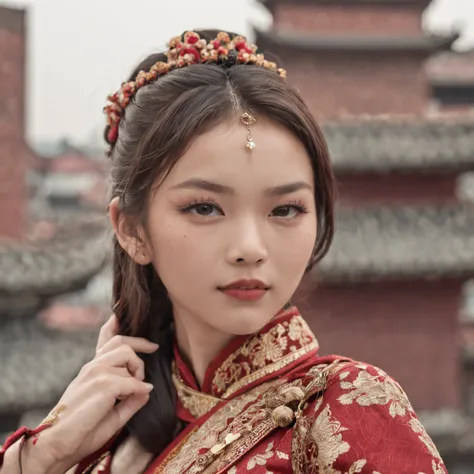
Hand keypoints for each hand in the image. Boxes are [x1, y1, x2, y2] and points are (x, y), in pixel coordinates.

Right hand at [30, 315, 157, 472]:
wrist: (57, 445)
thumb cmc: (82, 431)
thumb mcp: (112, 413)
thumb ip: (130, 399)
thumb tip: (147, 389)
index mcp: (92, 370)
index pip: (105, 339)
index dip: (114, 321)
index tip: (120, 309)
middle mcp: (92, 366)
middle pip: (122, 342)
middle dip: (140, 346)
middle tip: (150, 355)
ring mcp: (96, 373)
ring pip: (127, 356)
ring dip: (138, 370)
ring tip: (137, 386)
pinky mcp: (102, 384)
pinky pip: (132, 381)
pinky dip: (140, 388)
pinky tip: (140, 395)